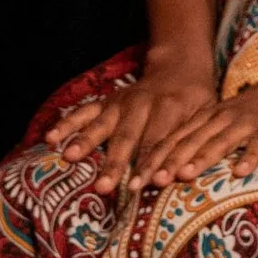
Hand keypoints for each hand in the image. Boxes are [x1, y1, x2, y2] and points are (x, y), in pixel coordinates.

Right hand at [45, 56, 217, 195]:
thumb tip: (184, 176)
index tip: (139, 188)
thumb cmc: (196, 102)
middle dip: (114, 163)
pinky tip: (51, 138)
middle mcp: (142, 103)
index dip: (148, 166)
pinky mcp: (106, 102)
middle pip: (126, 137)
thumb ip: (194, 144)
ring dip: (85, 141)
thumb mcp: (206, 118)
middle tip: (103, 187)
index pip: (158, 143)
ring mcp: (120, 102)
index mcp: (171, 108)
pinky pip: (83, 112)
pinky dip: (67, 124)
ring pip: (102, 124)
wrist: (179, 69)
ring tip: (70, 157)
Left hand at [138, 68, 257, 187]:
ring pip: (219, 141)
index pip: (172, 140)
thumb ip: (202, 141)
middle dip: (167, 163)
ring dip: (201, 158)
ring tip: (184, 175)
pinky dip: (249, 157)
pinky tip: (240, 172)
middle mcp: (220, 119)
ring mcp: (244, 123)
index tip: (133, 181)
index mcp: (205, 119)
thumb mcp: (223, 122)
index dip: (152, 160)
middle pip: (189, 142)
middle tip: (148, 182)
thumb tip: (173, 170)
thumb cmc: (253, 112)